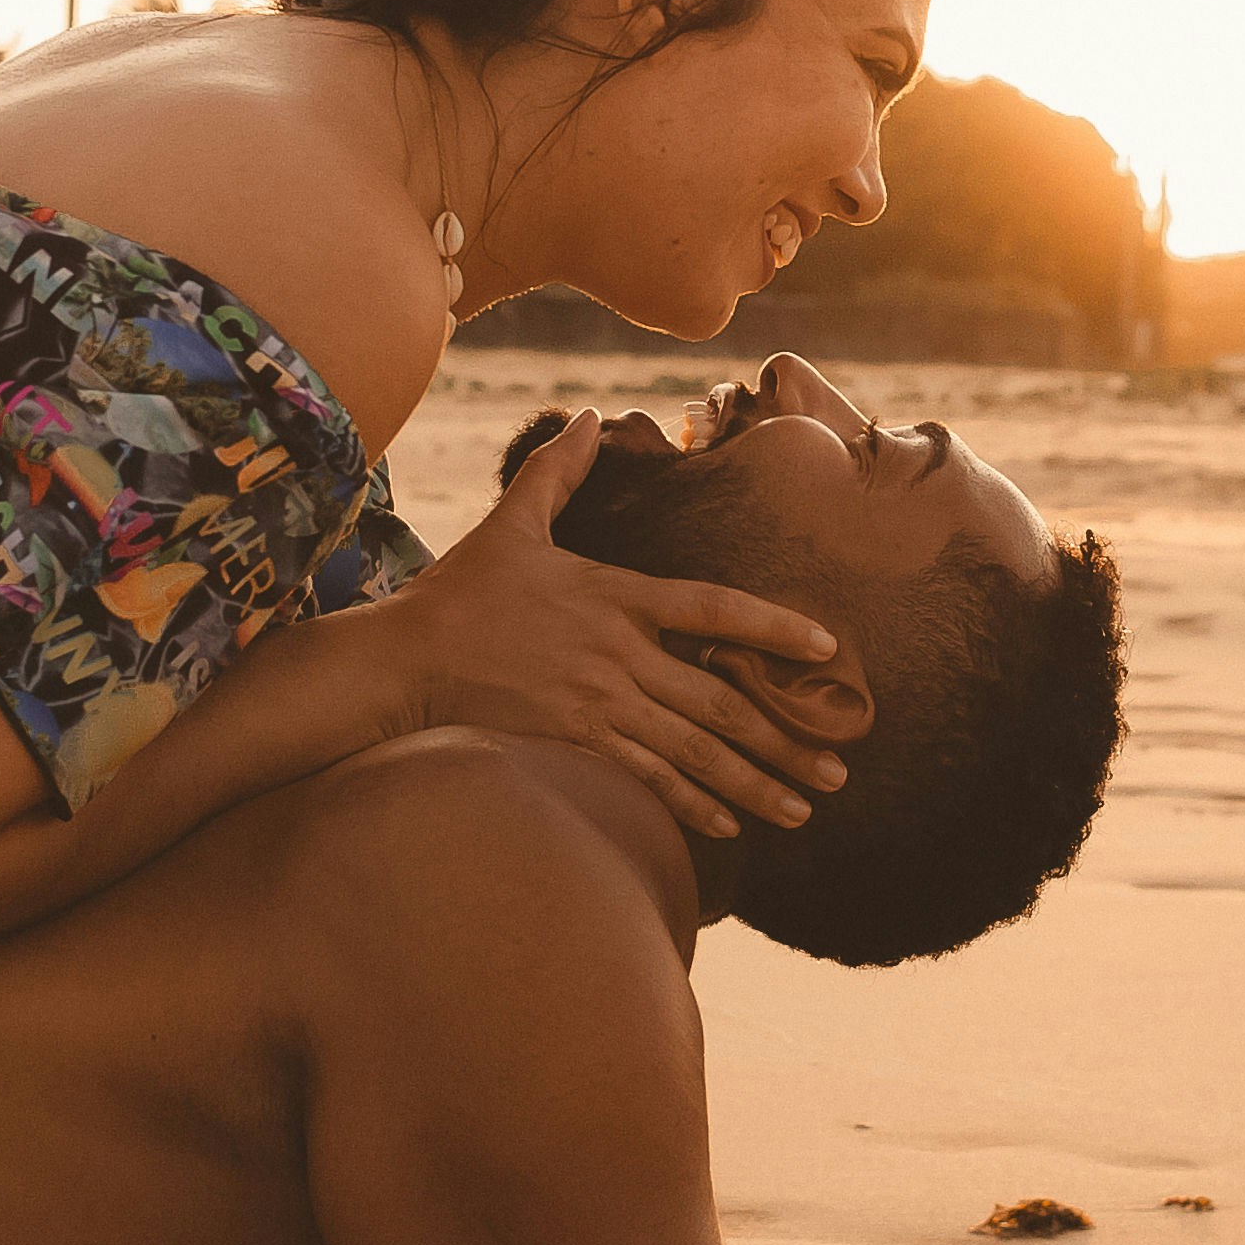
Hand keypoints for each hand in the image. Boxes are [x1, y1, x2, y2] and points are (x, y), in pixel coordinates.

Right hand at [381, 411, 843, 842]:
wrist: (406, 659)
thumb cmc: (461, 591)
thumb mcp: (512, 522)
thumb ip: (557, 471)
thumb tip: (588, 416)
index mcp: (616, 595)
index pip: (714, 609)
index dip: (775, 627)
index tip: (828, 649)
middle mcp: (618, 654)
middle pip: (721, 699)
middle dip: (785, 738)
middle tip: (838, 767)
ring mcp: (599, 704)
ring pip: (694, 750)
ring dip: (754, 783)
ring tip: (804, 808)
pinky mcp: (575, 742)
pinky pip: (648, 780)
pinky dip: (694, 805)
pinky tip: (732, 828)